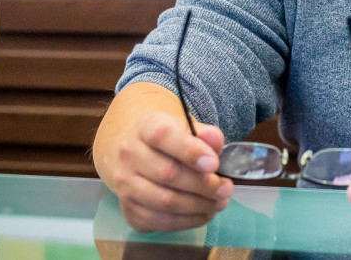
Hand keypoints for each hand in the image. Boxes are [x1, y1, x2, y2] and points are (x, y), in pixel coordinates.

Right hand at [109, 111, 233, 231]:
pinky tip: (204, 214)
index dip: (190, 151)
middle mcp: (129, 155)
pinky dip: (187, 221)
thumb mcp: (187, 129)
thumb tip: (215, 142)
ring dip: (198, 206)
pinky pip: (160, 222)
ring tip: (219, 203)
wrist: (141, 157)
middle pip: (167, 173)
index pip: (164, 136)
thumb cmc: (171, 142)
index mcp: (145, 128)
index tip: (214, 164)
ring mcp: (124, 185)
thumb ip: (205, 134)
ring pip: (164, 201)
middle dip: (203, 185)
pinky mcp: (129, 209)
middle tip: (226, 189)